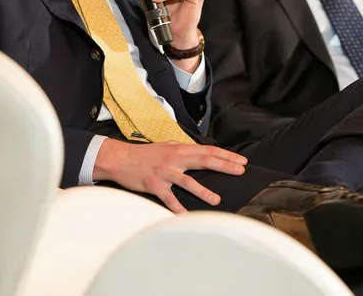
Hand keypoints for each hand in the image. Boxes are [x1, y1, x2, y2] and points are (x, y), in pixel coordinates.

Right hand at [94, 139, 246, 213]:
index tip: (242, 160)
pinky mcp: (155, 185)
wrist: (121, 159)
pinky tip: (185, 215)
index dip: (226, 155)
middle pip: (204, 160)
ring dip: (203, 191)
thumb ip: (185, 150)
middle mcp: (175, 159)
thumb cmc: (146, 154)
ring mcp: (165, 172)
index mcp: (180, 149)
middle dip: (224, 165)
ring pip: (188, 181)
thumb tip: (202, 152)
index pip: (208, 150)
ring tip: (216, 200)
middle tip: (240, 171)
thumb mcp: (168, 147)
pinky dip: (176, 207)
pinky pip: (168, 198)